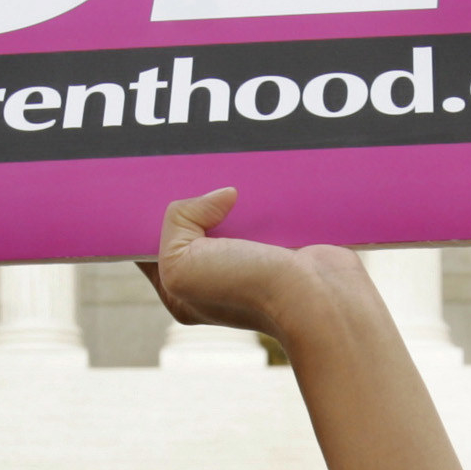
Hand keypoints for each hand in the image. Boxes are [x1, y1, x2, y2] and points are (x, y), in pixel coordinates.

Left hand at [137, 188, 353, 341]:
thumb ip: (178, 222)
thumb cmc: (247, 291)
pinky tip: (257, 178)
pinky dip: (261, 197)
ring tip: (227, 173)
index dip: (151, 220)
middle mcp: (214, 278)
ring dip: (229, 196)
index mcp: (181, 291)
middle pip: (192, 227)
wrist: (319, 298)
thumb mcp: (183, 263)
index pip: (154, 249)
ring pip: (229, 215)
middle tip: (192, 171)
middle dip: (192, 202)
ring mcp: (249, 260)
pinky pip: (262, 211)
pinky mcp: (280, 244)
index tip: (152, 188)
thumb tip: (221, 196)